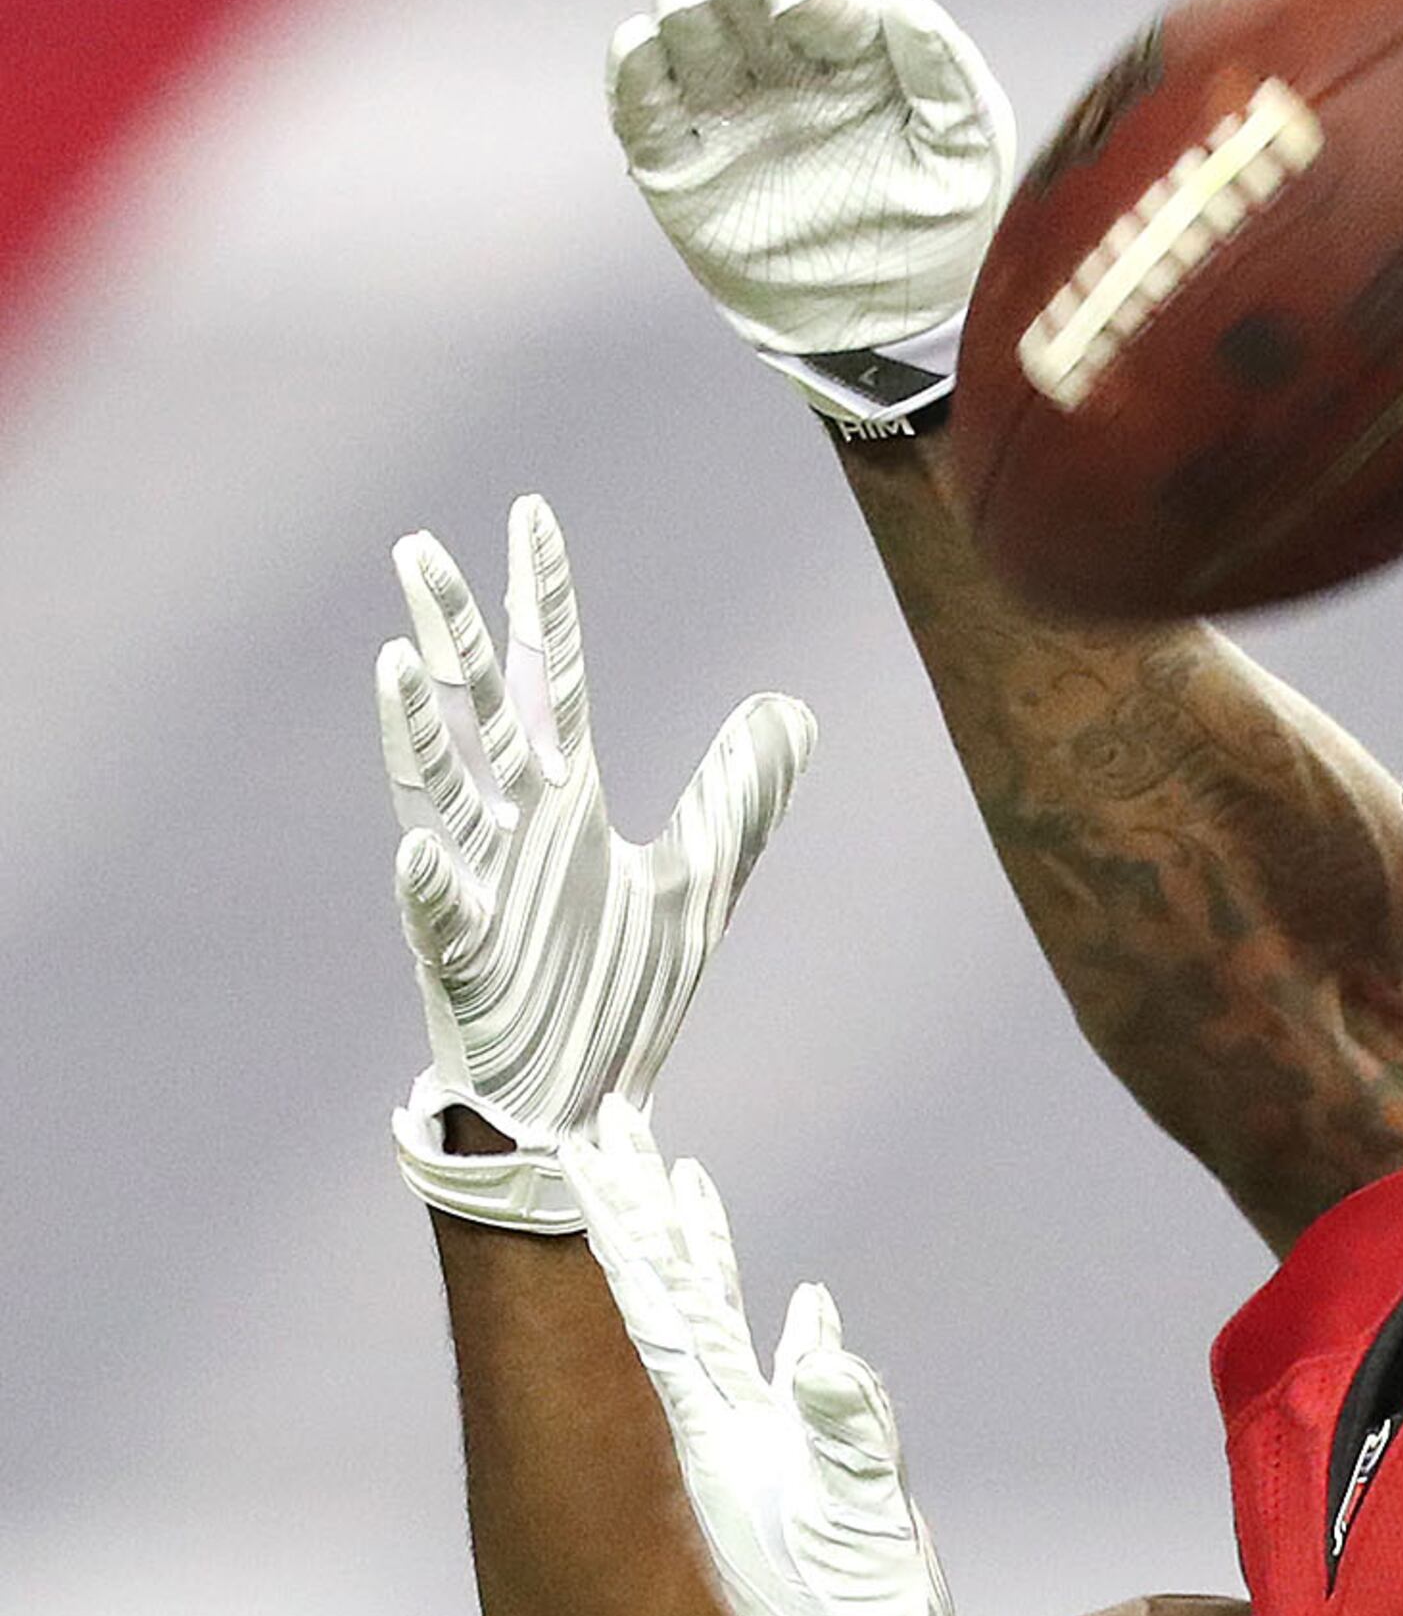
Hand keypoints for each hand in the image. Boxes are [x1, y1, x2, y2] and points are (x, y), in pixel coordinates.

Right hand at [378, 495, 812, 1230]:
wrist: (582, 1102)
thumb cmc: (616, 991)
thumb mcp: (700, 881)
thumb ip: (739, 796)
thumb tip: (788, 708)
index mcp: (564, 800)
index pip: (549, 675)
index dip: (539, 597)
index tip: (529, 513)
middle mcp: (513, 826)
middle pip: (477, 708)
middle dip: (449, 631)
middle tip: (418, 545)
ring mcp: (478, 884)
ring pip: (438, 789)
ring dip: (418, 729)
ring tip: (400, 658)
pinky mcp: (462, 958)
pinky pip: (438, 912)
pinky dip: (427, 880)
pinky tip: (417, 849)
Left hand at [566, 1098, 1011, 1615]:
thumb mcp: (860, 1532)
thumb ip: (849, 1433)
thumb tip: (819, 1339)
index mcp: (715, 1439)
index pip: (653, 1306)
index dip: (627, 1225)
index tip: (594, 1144)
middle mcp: (719, 1438)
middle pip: (663, 1302)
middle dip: (639, 1214)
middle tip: (611, 1127)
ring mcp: (756, 1461)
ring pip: (708, 1337)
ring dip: (694, 1260)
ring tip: (681, 1186)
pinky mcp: (804, 1490)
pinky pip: (782, 1391)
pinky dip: (789, 1342)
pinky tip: (802, 1312)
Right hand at [610, 0, 1016, 436]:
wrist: (889, 332)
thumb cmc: (942, 235)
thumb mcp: (967, 157)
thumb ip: (945, 75)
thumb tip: (904, 0)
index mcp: (855, 63)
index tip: (799, 5)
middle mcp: (785, 76)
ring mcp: (728, 116)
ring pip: (686, 32)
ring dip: (683, 8)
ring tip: (693, 11)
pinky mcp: (679, 166)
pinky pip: (641, 104)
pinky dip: (633, 67)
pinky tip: (644, 46)